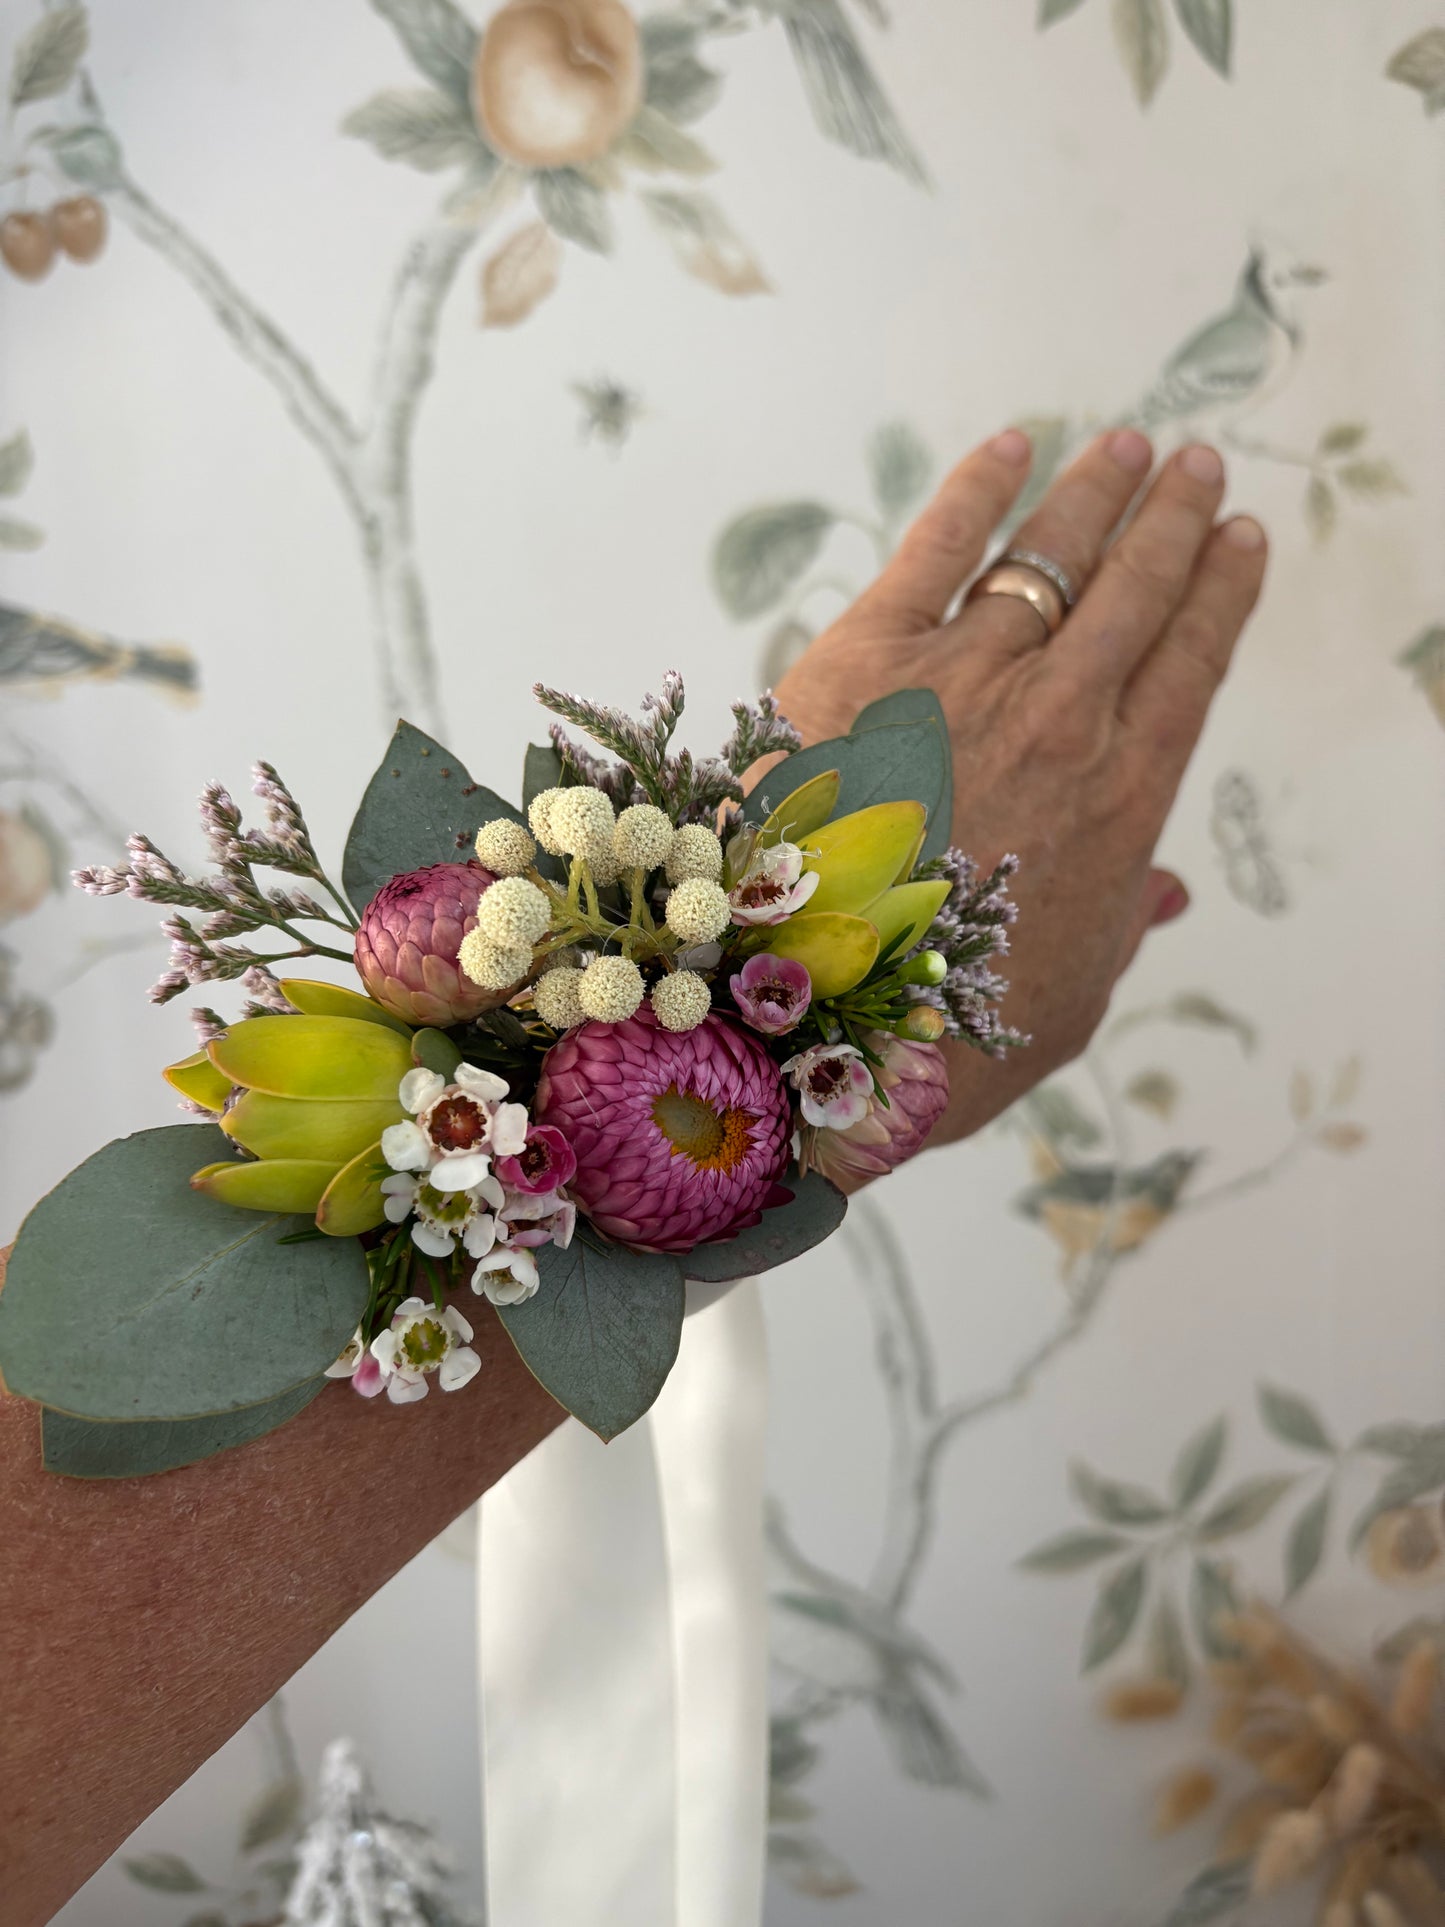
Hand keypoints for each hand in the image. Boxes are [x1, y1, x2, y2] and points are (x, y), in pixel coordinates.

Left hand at [772, 426, 1268, 1143]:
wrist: (820, 1024)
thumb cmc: (953, 1031)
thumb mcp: (1070, 994)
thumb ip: (1120, 923)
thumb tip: (1164, 893)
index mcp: (1119, 798)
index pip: (1190, 663)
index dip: (1220, 591)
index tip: (1241, 542)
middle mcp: (1058, 720)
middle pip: (1135, 591)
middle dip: (1174, 518)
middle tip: (1199, 467)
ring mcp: (961, 680)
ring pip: (1050, 558)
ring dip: (1097, 494)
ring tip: (1130, 445)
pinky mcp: (862, 660)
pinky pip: (933, 549)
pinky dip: (975, 493)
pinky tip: (1011, 446)